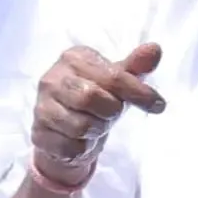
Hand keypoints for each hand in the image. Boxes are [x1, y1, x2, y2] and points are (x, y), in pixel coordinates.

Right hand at [29, 41, 164, 193]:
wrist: (63, 131)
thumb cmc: (95, 100)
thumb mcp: (117, 81)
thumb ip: (135, 66)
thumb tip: (155, 49)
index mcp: (74, 58)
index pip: (113, 76)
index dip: (138, 93)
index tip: (158, 105)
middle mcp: (52, 78)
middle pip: (92, 98)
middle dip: (111, 111)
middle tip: (112, 114)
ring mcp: (42, 107)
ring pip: (81, 125)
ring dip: (97, 130)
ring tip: (94, 125)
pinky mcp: (38, 133)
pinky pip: (71, 146)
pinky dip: (83, 148)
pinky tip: (80, 140)